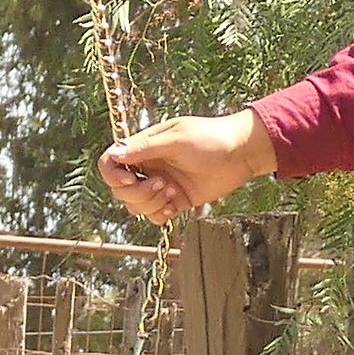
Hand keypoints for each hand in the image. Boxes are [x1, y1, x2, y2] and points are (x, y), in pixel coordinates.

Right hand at [99, 110, 275, 223]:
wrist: (242, 153)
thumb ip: (145, 148)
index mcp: (143, 148)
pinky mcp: (174, 200)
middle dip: (138, 193)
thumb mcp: (177, 139)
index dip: (113, 176)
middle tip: (163, 184)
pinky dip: (160, 215)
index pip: (110, 163)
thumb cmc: (211, 138)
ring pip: (135, 206)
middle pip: (120, 190)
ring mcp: (159, 185)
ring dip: (151, 204)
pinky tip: (175, 206)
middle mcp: (147, 167)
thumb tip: (116, 154)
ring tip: (173, 191)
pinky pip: (153, 216)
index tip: (131, 179)